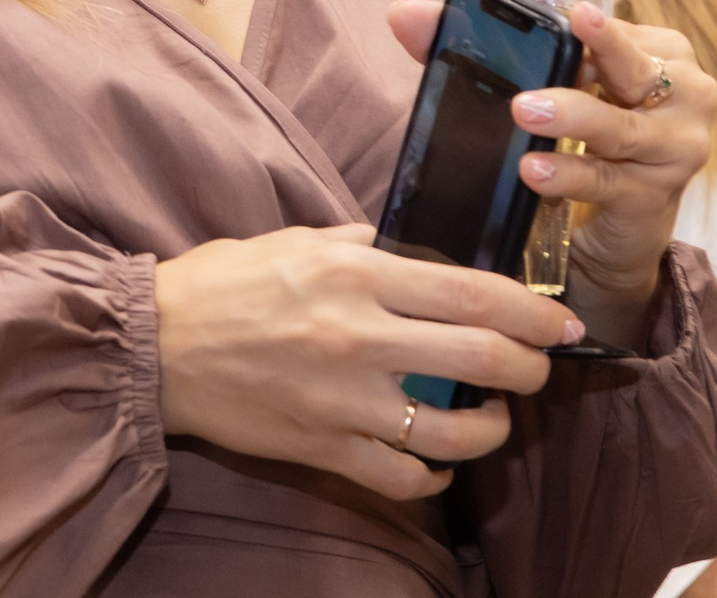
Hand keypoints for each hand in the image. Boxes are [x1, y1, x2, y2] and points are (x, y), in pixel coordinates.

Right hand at [153, 222, 584, 499]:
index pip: (470, 292)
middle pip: (481, 356)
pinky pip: (403, 476)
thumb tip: (423, 251)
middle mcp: (358, 338)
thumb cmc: (225, 284)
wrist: (156, 347)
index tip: (560, 320)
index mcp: (355, 275)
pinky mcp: (323, 449)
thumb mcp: (298, 240)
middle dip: (531, 365)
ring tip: (494, 413)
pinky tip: (439, 460)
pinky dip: (434, 475)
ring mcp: (343, 401)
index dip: (530, 309)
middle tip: (541, 364)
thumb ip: (366, 244)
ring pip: (453, 429)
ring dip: (492, 426)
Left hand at [387, 0, 715, 349]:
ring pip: (621, 128)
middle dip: (597, 52)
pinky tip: (536, 172)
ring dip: (573, 119)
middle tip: (553, 45)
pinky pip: (608, 182)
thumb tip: (403, 14)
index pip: (611, 30)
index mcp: (660, 50)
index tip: (561, 15)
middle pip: (634, 67)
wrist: (620, 230)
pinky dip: (569, 174)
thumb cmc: (587, 141)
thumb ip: (481, 48)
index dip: (575, 25)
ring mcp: (675, 149)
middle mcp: (683, 93)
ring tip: (526, 114)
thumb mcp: (547, 86)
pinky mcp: (655, 198)